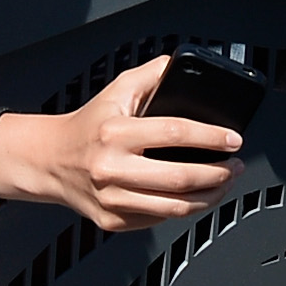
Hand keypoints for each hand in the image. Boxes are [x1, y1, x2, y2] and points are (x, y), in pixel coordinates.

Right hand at [0, 55, 239, 229]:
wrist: (50, 160)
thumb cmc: (87, 126)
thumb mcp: (116, 91)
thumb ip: (151, 74)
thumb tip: (181, 65)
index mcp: (114, 133)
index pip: (173, 133)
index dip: (210, 137)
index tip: (232, 139)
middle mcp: (111, 168)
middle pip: (179, 178)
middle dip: (218, 174)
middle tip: (234, 166)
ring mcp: (111, 198)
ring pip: (175, 207)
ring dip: (209, 197)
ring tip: (223, 184)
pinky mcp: (113, 220)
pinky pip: (159, 218)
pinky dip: (184, 209)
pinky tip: (195, 197)